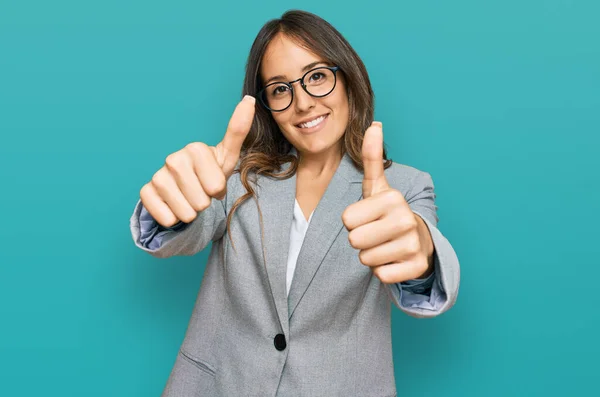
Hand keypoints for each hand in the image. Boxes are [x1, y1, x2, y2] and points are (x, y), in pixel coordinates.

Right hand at [140, 95, 255, 227]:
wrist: (183, 190)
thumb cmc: (208, 173)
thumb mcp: (227, 156)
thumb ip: (238, 131)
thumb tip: (250, 99)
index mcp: (196, 149)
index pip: (216, 187)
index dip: (217, 190)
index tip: (212, 181)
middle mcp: (174, 159)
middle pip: (202, 202)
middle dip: (204, 202)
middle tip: (200, 191)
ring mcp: (158, 175)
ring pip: (186, 213)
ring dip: (190, 212)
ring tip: (188, 198)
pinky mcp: (146, 192)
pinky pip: (167, 218)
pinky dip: (173, 219)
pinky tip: (173, 206)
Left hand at [341, 122, 432, 283]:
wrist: (418, 239)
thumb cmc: (388, 212)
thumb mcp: (378, 186)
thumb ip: (372, 157)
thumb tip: (375, 124)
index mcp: (392, 199)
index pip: (346, 220)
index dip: (353, 221)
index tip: (369, 217)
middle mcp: (406, 220)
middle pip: (354, 241)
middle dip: (360, 240)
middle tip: (376, 233)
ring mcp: (413, 245)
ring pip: (366, 260)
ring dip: (371, 256)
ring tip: (385, 244)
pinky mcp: (416, 267)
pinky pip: (381, 276)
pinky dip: (383, 271)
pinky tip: (393, 259)